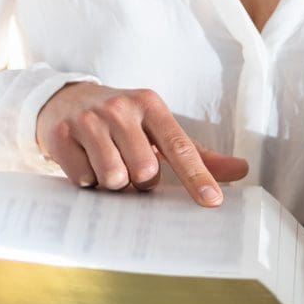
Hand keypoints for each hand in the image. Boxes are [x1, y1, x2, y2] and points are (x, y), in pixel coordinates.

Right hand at [35, 83, 247, 205]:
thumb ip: (195, 153)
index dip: (196, 176)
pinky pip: (84, 179)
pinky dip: (88, 180)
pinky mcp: (61, 136)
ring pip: (114, 178)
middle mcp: (120, 108)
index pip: (180, 146)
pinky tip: (85, 162)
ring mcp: (89, 120)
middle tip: (131, 167)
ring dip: (114, 184)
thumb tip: (241, 170)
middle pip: (144, 171)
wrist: (64, 101)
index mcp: (150, 105)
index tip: (212, 201)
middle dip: (141, 181)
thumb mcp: (156, 128)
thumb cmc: (122, 122)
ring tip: (108, 165)